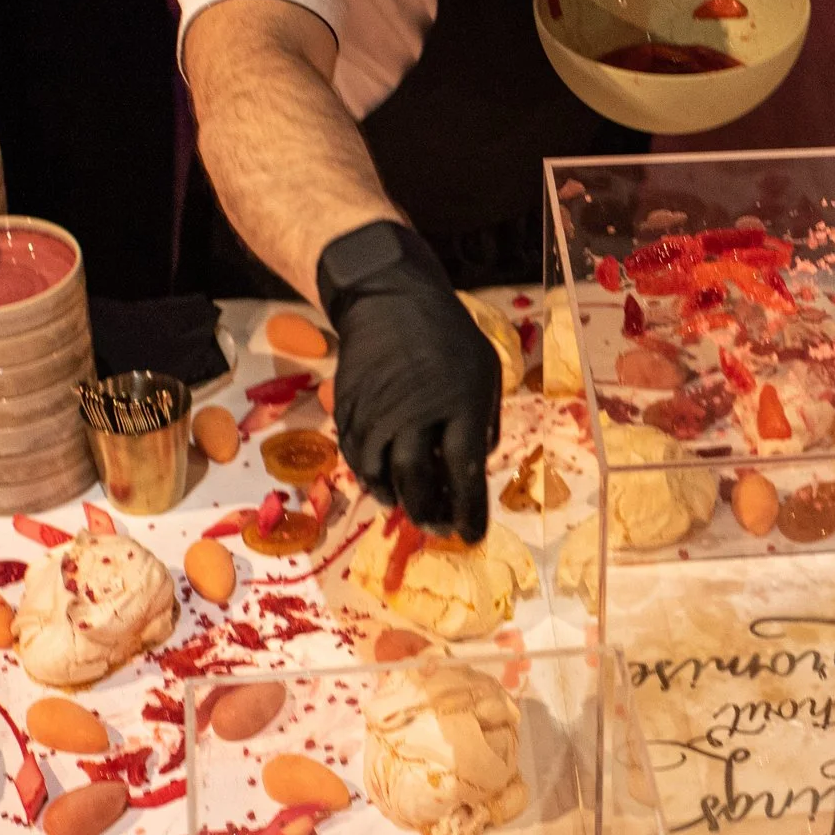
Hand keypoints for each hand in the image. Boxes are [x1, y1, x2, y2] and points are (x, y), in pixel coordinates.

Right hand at [316, 222, 499, 542]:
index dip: (469, 510)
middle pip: (418, 480)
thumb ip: (484, 422)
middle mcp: (417, 411)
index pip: (465, 470)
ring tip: (411, 510)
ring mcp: (378, 410)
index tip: (471, 536)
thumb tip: (474, 469)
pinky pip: (357, 457)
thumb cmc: (448, 337)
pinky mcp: (350, 409)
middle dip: (429, 513)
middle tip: (437, 527)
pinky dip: (370, 480)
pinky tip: (384, 488)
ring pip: (381, 474)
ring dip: (397, 501)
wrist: (387, 298)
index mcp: (461, 402)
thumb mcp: (485, 371)